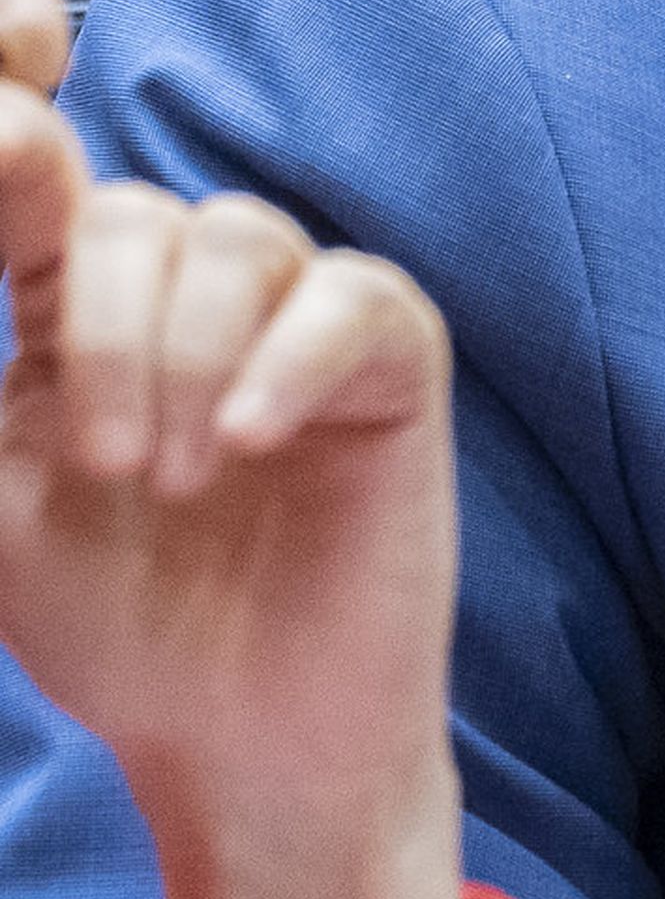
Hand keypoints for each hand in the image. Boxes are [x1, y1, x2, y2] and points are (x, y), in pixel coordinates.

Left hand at [0, 86, 487, 898]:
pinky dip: (288, 362)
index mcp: (77, 312)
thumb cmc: (121, 628)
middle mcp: (189, 296)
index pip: (41, 189)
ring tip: (182, 481)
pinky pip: (350, 300)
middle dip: (106, 336)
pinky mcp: (392, 362)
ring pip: (238, 239)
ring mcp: (298, 319)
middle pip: (133, 214)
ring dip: (190, 358)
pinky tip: (250, 443)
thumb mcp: (0, 503)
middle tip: (112, 469)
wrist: (245, 737)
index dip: (17, 161)